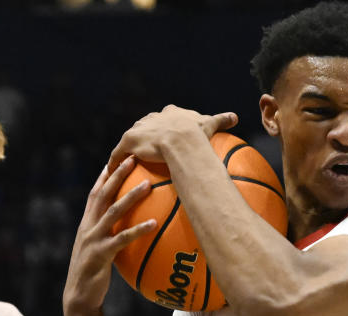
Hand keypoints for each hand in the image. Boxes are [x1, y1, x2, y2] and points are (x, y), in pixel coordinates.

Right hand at [63, 157, 155, 315]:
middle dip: (117, 174)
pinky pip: (122, 239)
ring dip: (131, 196)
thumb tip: (128, 225)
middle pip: (103, 194)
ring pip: (113, 212)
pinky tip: (153, 223)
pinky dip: (137, 230)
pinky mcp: (100, 255)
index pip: (96, 192)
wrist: (79, 298)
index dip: (106, 174)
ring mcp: (93, 239)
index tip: (117, 156)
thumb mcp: (98, 250)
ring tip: (148, 184)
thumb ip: (108, 234)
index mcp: (87, 223)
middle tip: (134, 157)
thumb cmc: (93, 274)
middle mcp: (87, 227)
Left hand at [107, 105, 237, 172]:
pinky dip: (115, 161)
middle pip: (146, 125)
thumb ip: (221, 120)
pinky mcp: (129, 141)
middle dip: (144, 133)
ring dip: (128, 147)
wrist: (182, 140)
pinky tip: (111, 171)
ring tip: (124, 158)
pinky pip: (119, 153)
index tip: (163, 130)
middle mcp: (153, 118)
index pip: (165, 116)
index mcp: (171, 113)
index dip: (164, 123)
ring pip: (131, 138)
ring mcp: (139, 129)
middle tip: (143, 144)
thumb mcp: (210, 125)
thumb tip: (236, 117)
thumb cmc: (197, 134)